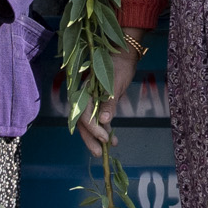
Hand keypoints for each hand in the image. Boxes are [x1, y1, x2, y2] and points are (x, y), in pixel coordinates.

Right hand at [77, 36, 145, 155]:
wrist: (124, 54)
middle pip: (82, 121)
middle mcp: (83, 96)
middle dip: (90, 138)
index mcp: (84, 90)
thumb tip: (103, 121)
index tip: (104, 138)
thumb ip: (109, 101)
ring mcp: (90, 99)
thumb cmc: (120, 65)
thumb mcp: (116, 83)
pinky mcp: (97, 101)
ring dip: (97, 136)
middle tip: (99, 153)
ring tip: (107, 149)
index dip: (93, 128)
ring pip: (89, 122)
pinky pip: (97, 118)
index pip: (83, 114)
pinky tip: (113, 139)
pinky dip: (104, 128)